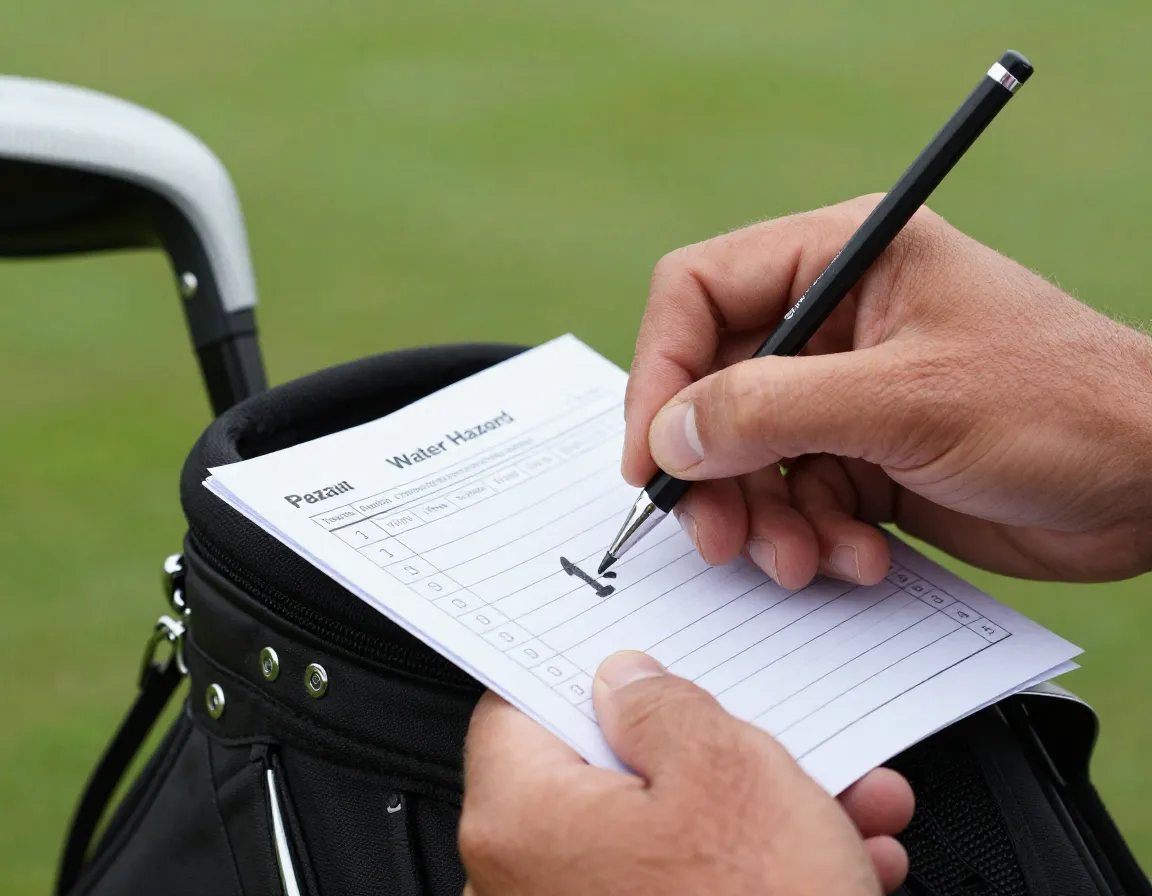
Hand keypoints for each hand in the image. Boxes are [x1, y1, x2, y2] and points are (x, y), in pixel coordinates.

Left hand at [460, 652, 913, 895]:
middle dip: (712, 751)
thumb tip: (628, 680)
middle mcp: (524, 889)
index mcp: (522, 823)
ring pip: (665, 840)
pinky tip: (838, 862)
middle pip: (611, 777)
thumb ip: (664, 705)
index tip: (638, 663)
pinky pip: (686, 895)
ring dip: (755, 814)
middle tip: (769, 735)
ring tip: (841, 805)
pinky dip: (752, 876)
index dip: (587, 674)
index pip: (521, 707)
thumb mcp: (728, 772)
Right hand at [623, 195, 1151, 586]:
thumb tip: (669, 434)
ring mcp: (845, 393)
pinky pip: (795, 498)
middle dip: (713, 471)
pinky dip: (812, 538)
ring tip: (803, 560)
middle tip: (717, 536)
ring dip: (764, 518)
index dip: (661, 374)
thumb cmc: (1059, 407)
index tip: (653, 458)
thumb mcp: (907, 400)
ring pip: (747, 456)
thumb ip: (772, 409)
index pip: (698, 293)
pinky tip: (860, 559)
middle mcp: (831, 321)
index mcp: (842, 259)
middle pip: (713, 386)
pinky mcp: (862, 456)